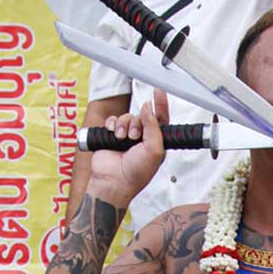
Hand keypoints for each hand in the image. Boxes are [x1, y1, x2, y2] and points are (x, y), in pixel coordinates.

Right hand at [88, 89, 168, 204]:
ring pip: (126, 116)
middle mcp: (142, 138)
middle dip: (137, 122)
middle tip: (134, 137)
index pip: (161, 119)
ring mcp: (126, 137)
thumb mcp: (154, 150)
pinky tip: (113, 135)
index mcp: (155, 142)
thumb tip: (148, 107)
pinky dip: (112, 125)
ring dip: (124, 125)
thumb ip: (154, 127)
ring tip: (122, 139)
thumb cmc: (136, 173)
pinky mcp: (112, 136)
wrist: (113, 181)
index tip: (158, 92)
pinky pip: (113, 120)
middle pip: (141, 115)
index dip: (161, 105)